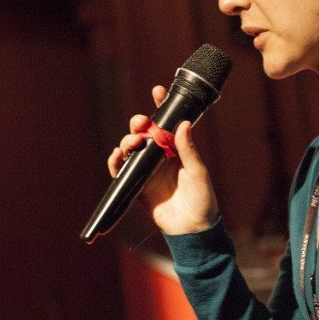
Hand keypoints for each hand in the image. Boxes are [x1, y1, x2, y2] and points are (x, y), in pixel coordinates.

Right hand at [107, 85, 219, 234]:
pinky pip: (121, 170)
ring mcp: (147, 170)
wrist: (193, 229)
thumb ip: (188, 149)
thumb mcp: (198, 172)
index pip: (167, 123)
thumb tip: (183, 123)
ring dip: (128, 140)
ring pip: (131, 148)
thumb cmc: (202, 199)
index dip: (161, 106)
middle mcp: (160, 157)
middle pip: (144, 133)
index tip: (158, 90)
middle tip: (141, 123)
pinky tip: (118, 155)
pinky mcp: (137, 186)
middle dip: (139, 123)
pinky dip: (116, 161)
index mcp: (177, 150)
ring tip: (133, 142)